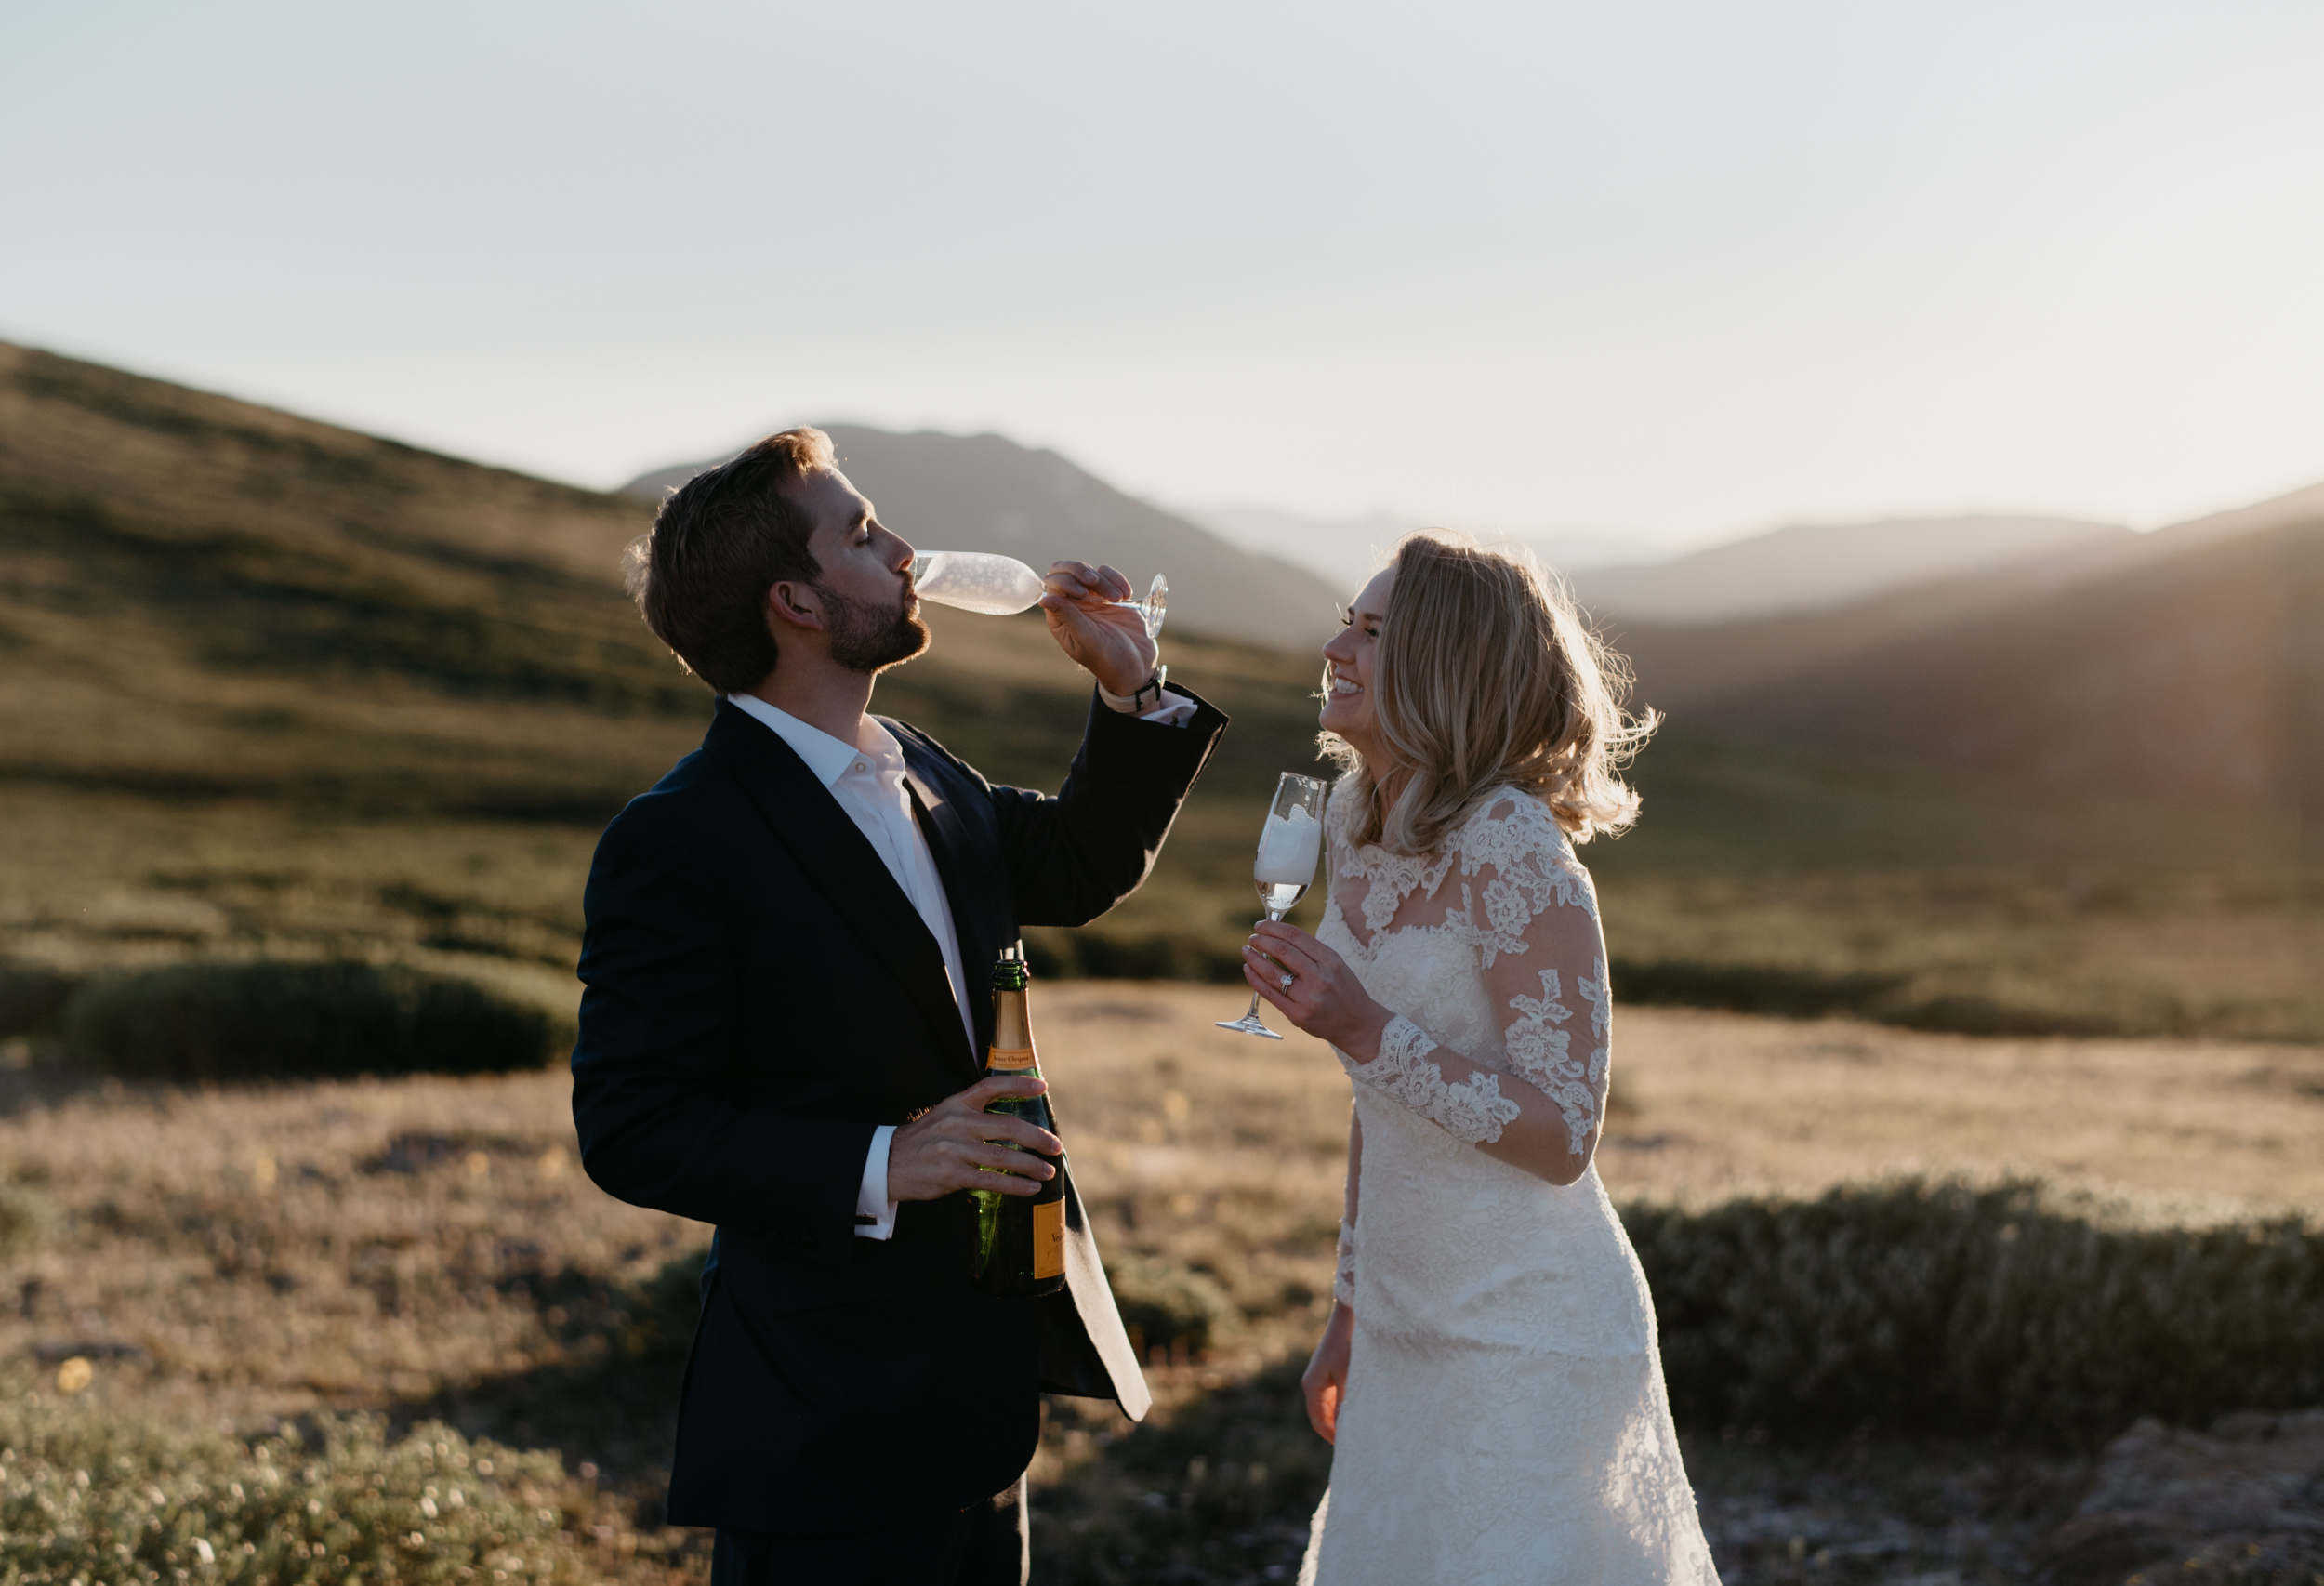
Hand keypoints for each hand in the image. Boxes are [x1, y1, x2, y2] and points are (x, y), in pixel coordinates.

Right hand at [886, 1075, 1062, 1202]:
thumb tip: (1012, 1125)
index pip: (990, 1086)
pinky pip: (990, 1180)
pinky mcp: (951, 1175)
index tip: (1041, 1086)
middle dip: (1037, 1137)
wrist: (886, 1164)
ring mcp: (953, 1149)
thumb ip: (972, 1115)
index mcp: (956, 1103)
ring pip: (1002, 1156)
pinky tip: (1030, 1188)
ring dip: (1030, 1165)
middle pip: (1007, 1126)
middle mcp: (957, 1123)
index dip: (1018, 1084)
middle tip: (1055, 1146)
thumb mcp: (944, 1116)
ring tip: (1048, 1171)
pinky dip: (1014, 1185)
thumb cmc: (923, 1142)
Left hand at [1039, 559, 1158, 697]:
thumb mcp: (1088, 639)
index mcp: (1060, 617)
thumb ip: (1068, 617)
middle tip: (1095, 582)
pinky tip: (1127, 595)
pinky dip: (1118, 579)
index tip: (1084, 593)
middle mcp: (1073, 605)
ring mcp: (1092, 598)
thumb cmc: (1108, 659)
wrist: (1136, 666)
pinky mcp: (1111, 595)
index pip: (1053, 585)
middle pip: (1067, 571)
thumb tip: (1043, 600)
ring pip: (1090, 571)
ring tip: (1118, 600)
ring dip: (1105, 581)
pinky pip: (1109, 575)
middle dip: (1080, 571)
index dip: (1065, 581)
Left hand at [1243, 920, 1390, 1054]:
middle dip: (1262, 941)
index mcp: (1331, 961)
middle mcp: (1320, 978)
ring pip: (1272, 973)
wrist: (1357, 1024)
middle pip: (1283, 951)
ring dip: (1254, 959)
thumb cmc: (1344, 990)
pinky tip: (1249, 970)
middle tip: (1252, 938)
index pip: (1296, 937)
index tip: (1261, 925)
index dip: (1273, 928)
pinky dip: (1255, 979)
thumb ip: (1310, 952)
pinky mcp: (1297, 1015)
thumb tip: (1276, 937)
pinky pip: (1270, 993)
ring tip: (1247, 952)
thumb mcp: (1335, 965)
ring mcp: (1308, 998)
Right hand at [1302, 1301, 1354, 1441]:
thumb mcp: (1349, 1377)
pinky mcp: (1331, 1370)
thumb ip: (1346, 1404)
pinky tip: (1361, 1408)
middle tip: (1358, 1441)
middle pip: (1323, 1415)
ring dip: (1342, 1417)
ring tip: (1362, 1427)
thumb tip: (1346, 1429)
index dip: (1333, 1437)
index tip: (1350, 1449)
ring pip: (1330, 1406)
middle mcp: (1313, 1383)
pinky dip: (1345, 1405)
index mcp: (1312, 1386)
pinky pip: (1335, 1396)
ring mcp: (1321, 1376)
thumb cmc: (1349, 1345)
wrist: (1351, 1315)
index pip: (1319, 1422)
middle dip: (1337, 1429)